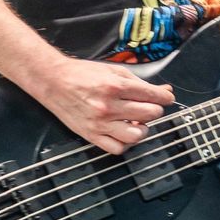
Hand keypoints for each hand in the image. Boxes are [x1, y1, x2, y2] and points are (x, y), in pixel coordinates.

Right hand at [40, 56, 174, 154]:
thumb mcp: (113, 71)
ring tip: (138, 122)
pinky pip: (117, 148)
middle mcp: (109, 106)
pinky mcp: (92, 135)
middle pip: (149, 114)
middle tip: (149, 106)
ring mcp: (100, 123)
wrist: (53, 81)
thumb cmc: (82, 74)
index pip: (152, 96)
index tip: (166, 98)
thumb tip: (163, 90)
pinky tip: (124, 132)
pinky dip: (126, 143)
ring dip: (143, 129)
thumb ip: (140, 82)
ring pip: (136, 135)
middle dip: (154, 109)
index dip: (165, 97)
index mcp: (115, 86)